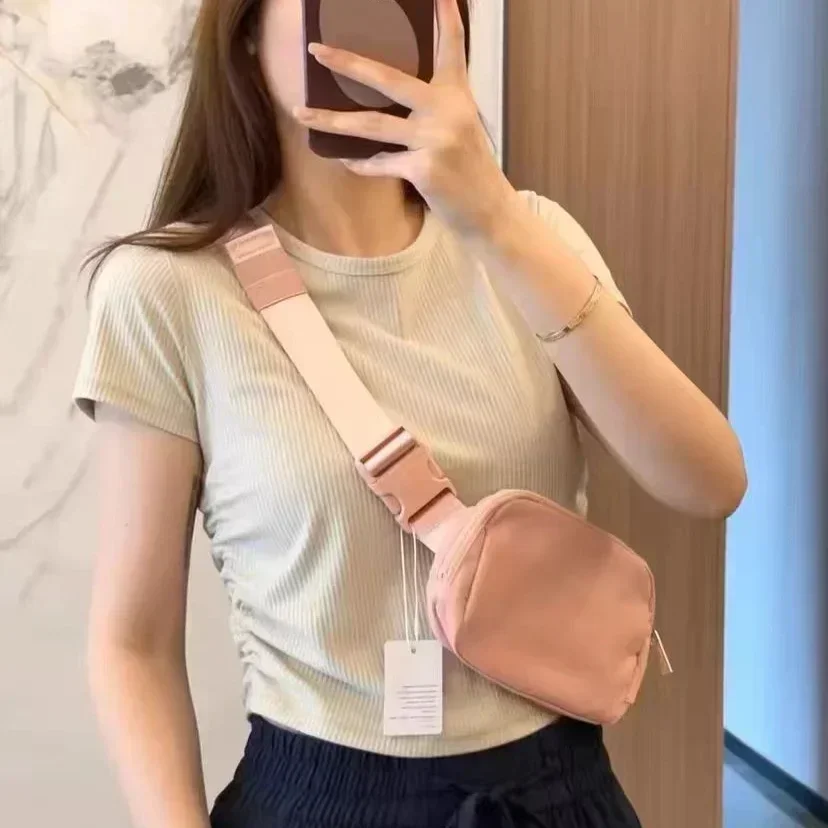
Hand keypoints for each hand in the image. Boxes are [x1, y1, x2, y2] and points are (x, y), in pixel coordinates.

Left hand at [293, 0, 514, 238]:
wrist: (488, 210)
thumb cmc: (467, 168)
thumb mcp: (460, 127)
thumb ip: (434, 105)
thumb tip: (394, 97)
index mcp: (456, 95)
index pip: (451, 48)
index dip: (446, 18)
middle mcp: (446, 110)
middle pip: (388, 80)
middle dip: (348, 64)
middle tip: (316, 50)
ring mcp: (435, 139)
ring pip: (372, 125)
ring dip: (332, 120)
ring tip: (301, 112)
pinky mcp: (425, 169)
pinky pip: (380, 163)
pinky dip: (362, 164)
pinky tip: (346, 160)